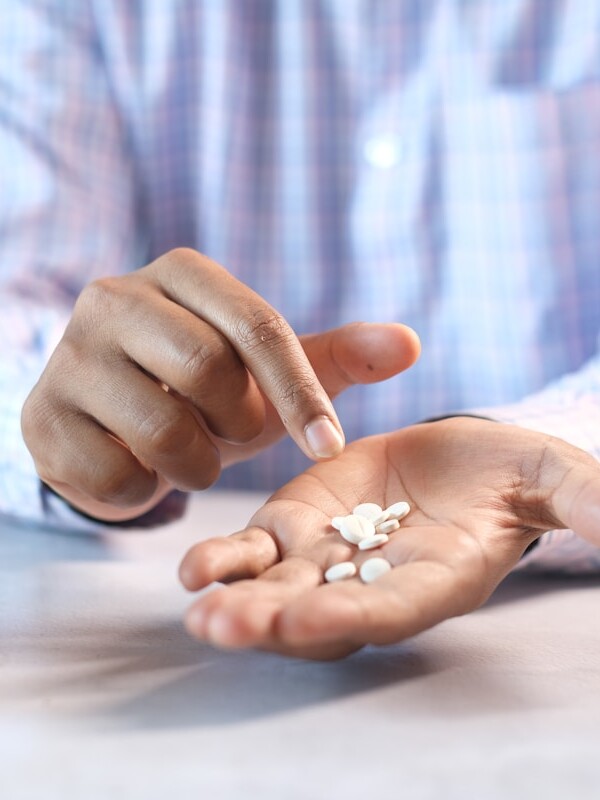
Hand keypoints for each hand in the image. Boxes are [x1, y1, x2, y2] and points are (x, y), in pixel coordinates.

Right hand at [21, 248, 419, 520]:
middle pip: (208, 373)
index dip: (301, 393)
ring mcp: (68, 356)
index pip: (257, 326)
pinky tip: (139, 468)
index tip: (330, 448)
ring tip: (187, 451)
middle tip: (228, 433)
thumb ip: (338, 357)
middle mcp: (115, 297)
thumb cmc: (205, 390)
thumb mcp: (271, 372)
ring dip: (196, 464)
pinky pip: (117, 475)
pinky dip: (147, 491)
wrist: (114, 419)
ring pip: (163, 430)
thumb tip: (411, 343)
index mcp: (180, 273)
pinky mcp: (42, 419)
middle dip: (238, 425)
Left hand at [180, 417, 599, 659]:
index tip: (310, 620)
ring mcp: (330, 555)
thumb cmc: (513, 473)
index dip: (353, 616)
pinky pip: (256, 550)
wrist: (461, 458)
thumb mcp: (551, 477)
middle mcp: (374, 581)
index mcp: (434, 577)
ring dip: (238, 601)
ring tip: (199, 609)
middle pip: (320, 614)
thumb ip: (584, 504)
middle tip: (226, 626)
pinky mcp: (299, 523)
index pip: (392, 609)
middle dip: (275, 624)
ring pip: (277, 589)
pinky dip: (226, 560)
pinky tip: (192, 568)